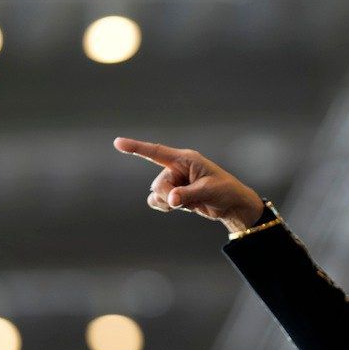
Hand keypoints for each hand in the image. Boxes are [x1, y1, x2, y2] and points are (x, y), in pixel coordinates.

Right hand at [113, 137, 264, 233]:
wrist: (231, 205)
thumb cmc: (224, 190)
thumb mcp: (208, 190)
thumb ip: (187, 194)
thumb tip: (169, 200)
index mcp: (185, 159)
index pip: (156, 152)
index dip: (136, 147)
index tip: (117, 143)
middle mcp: (176, 168)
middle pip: (157, 183)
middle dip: (168, 195)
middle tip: (188, 199)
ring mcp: (174, 181)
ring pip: (156, 193)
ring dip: (167, 202)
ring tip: (189, 202)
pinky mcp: (173, 193)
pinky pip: (156, 201)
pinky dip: (163, 206)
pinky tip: (179, 207)